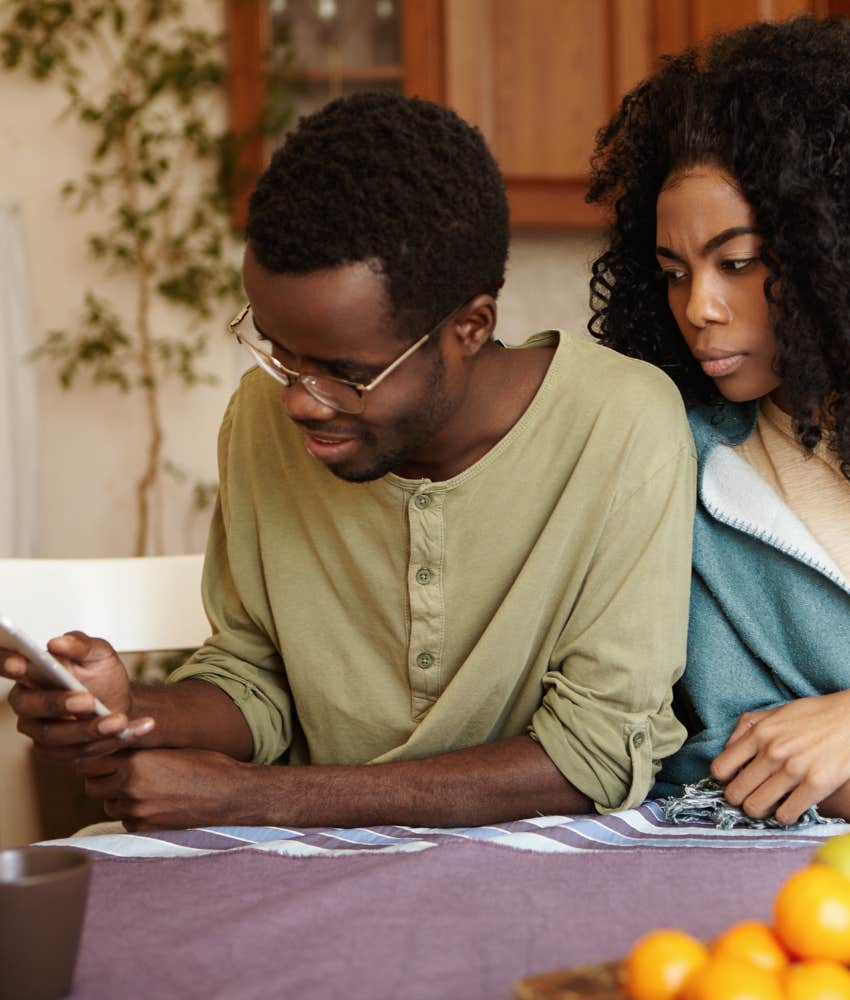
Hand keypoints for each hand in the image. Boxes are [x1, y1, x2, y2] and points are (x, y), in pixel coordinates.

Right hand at [2, 631, 153, 761]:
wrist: (121, 701)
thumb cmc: (102, 674)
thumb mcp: (99, 653)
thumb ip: (81, 645)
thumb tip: (57, 642)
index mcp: (31, 671)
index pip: (7, 664)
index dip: (8, 664)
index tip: (19, 663)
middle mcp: (27, 701)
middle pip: (29, 707)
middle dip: (59, 705)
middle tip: (90, 700)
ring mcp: (38, 729)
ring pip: (54, 737)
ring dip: (89, 730)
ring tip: (120, 721)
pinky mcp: (55, 752)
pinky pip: (74, 754)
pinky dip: (105, 743)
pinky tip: (128, 731)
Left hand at [77, 748, 250, 831]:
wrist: (229, 793)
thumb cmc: (204, 763)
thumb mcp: (168, 749)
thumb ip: (138, 752)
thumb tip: (113, 750)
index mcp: (135, 762)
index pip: (89, 763)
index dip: (94, 759)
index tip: (103, 758)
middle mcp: (130, 787)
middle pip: (93, 786)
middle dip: (102, 780)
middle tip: (119, 774)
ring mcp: (137, 811)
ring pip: (109, 805)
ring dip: (118, 798)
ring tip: (144, 788)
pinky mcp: (146, 828)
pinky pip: (126, 821)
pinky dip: (134, 814)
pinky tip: (155, 803)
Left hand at [711, 691, 849, 824]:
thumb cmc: (814, 715)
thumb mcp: (776, 712)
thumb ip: (748, 726)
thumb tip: (727, 748)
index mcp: (759, 733)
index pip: (721, 768)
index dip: (723, 780)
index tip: (733, 782)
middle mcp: (772, 752)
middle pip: (735, 793)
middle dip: (739, 800)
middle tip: (749, 798)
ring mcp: (793, 770)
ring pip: (756, 807)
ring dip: (760, 811)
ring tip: (768, 805)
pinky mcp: (815, 785)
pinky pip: (786, 815)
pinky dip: (784, 816)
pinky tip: (789, 808)